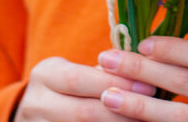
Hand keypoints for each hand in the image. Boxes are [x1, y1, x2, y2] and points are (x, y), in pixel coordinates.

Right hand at [16, 55, 155, 120]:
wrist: (38, 110)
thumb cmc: (68, 86)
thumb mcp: (75, 71)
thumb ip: (102, 72)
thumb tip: (143, 71)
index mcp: (45, 74)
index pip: (79, 79)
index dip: (114, 83)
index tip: (147, 85)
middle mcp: (36, 102)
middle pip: (83, 111)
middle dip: (122, 109)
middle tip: (151, 106)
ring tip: (144, 120)